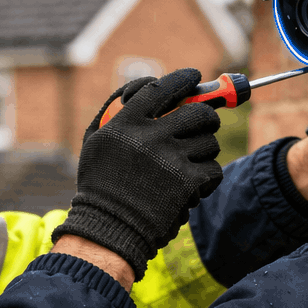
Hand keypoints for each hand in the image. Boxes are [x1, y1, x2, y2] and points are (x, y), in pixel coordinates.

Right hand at [53, 68, 222, 279]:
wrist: (107, 229)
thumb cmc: (100, 186)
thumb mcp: (94, 141)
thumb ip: (114, 111)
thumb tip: (145, 86)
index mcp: (125, 122)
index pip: (162, 88)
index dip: (183, 79)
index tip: (193, 77)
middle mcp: (148, 136)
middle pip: (198, 111)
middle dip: (207, 116)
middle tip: (204, 124)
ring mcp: (170, 158)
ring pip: (209, 142)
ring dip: (204, 152)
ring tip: (188, 166)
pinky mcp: (186, 182)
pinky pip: (213, 169)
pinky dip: (207, 179)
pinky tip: (193, 188)